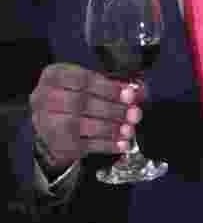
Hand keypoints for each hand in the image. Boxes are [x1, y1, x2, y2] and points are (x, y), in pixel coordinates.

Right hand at [29, 63, 144, 171]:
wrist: (54, 118)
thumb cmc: (76, 94)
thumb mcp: (90, 82)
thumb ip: (112, 85)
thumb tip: (137, 92)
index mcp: (54, 76)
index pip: (81, 79)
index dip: (107, 88)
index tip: (128, 94)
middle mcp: (44, 98)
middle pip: (80, 103)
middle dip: (112, 109)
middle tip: (134, 113)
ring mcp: (47, 122)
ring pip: (78, 126)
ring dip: (109, 128)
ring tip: (129, 129)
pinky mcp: (55, 143)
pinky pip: (81, 146)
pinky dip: (105, 146)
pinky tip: (121, 144)